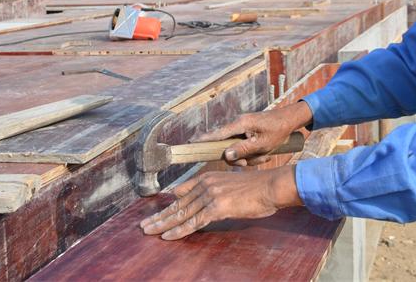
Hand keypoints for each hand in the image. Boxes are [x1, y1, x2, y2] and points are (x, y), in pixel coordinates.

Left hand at [139, 165, 301, 239]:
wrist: (271, 186)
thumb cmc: (257, 188)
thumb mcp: (231, 184)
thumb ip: (216, 190)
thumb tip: (206, 198)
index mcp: (208, 178)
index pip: (182, 194)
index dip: (169, 205)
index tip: (158, 214)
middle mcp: (205, 184)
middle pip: (178, 204)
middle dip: (160, 216)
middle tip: (144, 226)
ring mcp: (210, 195)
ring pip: (182, 214)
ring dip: (163, 225)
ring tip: (149, 232)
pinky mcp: (217, 207)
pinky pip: (194, 222)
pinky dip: (179, 231)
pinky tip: (167, 236)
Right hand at [195, 101, 312, 166]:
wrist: (290, 121)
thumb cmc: (277, 131)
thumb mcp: (262, 144)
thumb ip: (243, 150)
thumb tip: (225, 155)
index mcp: (240, 124)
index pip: (216, 134)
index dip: (203, 140)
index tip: (188, 144)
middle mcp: (238, 125)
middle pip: (227, 146)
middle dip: (239, 158)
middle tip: (250, 163)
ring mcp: (242, 129)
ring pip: (237, 149)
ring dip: (249, 157)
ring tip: (264, 156)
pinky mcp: (247, 133)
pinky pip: (244, 148)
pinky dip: (253, 154)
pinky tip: (265, 154)